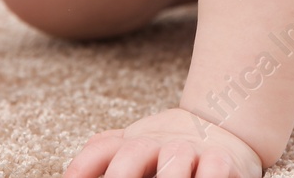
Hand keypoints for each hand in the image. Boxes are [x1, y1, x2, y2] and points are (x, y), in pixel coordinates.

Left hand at [63, 107, 264, 177]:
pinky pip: (213, 168)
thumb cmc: (169, 147)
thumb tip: (68, 174)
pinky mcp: (221, 158)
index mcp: (132, 142)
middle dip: (120, 176)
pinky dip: (205, 177)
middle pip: (133, 154)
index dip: (82, 167)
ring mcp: (189, 149)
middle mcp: (158, 143)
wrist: (224, 121)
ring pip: (174, 161)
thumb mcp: (134, 145)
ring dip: (168, 176)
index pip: (100, 150)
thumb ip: (104, 155)